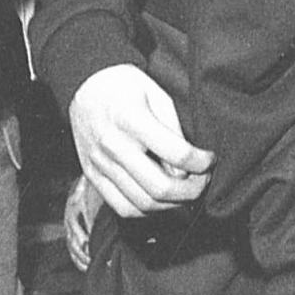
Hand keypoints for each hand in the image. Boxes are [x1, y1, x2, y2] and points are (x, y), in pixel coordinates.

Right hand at [68, 63, 212, 215]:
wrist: (85, 84)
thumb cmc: (125, 85)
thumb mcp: (156, 93)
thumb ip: (173, 128)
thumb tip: (189, 163)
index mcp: (132, 119)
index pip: (177, 155)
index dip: (202, 163)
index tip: (209, 160)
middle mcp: (113, 145)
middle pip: (160, 187)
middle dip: (192, 191)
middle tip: (203, 182)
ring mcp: (100, 164)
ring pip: (143, 203)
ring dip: (172, 205)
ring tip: (185, 193)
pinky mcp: (92, 175)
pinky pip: (122, 207)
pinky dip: (147, 211)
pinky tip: (160, 200)